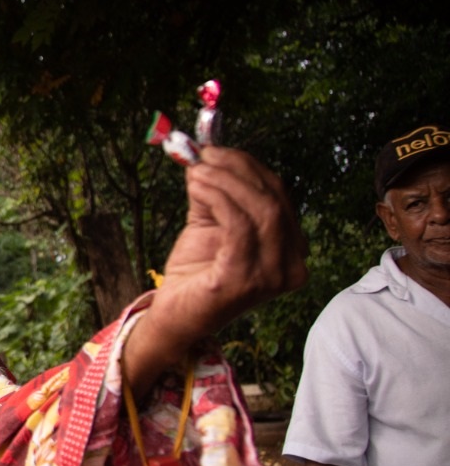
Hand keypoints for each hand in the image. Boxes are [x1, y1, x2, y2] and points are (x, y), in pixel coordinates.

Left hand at [123, 147, 306, 392]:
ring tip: (196, 171)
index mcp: (290, 251)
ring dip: (225, 181)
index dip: (249, 167)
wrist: (174, 316)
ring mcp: (272, 277)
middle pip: (274, 200)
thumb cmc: (195, 272)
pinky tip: (197, 188)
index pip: (279, 197)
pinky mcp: (245, 281)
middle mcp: (291, 267)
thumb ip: (214, 191)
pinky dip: (218, 199)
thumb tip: (204, 154)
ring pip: (262, 210)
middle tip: (203, 155)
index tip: (215, 150)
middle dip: (237, 170)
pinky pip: (240, 227)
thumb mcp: (209, 223)